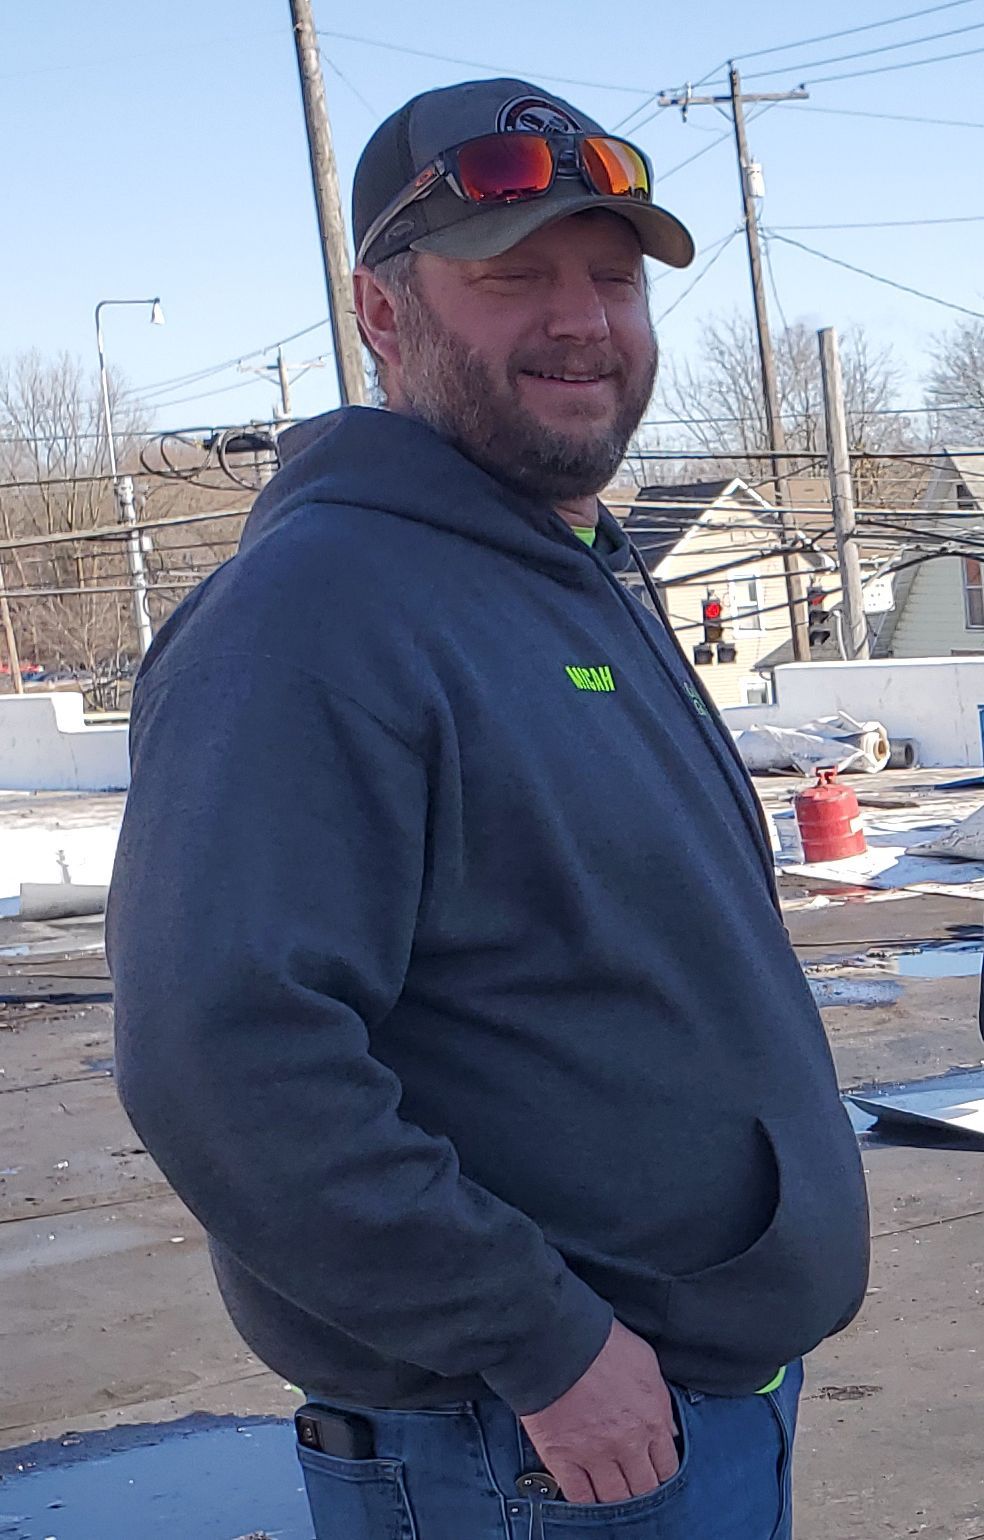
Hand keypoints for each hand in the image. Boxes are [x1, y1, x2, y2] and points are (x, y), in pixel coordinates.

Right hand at [520, 1319, 678, 1505]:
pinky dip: (586, 1500)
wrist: (556, 1338)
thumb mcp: (646, 1363)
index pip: (667, 1467)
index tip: (655, 1471)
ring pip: (614, 1498)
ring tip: (613, 1492)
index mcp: (651, 1420)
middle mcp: (627, 1444)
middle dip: (642, 1489)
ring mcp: (593, 1454)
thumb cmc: (602, 1343)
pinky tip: (588, 1494)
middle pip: (644, 1489)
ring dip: (617, 1499)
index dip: (662, 1473)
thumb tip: (669, 1432)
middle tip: (634, 1484)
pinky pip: (579, 1496)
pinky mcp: (562, 1457)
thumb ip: (662, 1402)